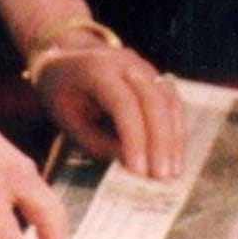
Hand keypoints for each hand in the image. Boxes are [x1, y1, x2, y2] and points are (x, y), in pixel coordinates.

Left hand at [34, 45, 186, 179]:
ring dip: (173, 137)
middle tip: (160, 177)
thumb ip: (98, 143)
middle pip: (152, 99)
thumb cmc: (62, 95)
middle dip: (159, 141)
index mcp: (96, 68)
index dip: (134, 137)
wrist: (64, 61)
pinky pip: (171, 101)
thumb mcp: (68, 121)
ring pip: (168, 100)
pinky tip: (174, 155)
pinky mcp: (153, 76)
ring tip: (172, 172)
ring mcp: (143, 66)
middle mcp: (124, 61)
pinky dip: (176, 128)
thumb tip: (133, 166)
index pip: (123, 103)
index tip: (139, 171)